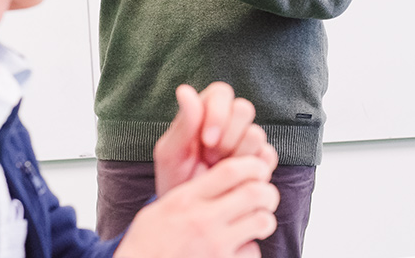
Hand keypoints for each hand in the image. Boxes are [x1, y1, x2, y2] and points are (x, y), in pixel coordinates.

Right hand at [116, 156, 278, 257]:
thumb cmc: (147, 244)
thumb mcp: (159, 209)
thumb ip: (190, 192)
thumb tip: (219, 177)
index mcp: (186, 199)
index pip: (230, 170)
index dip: (252, 164)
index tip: (256, 169)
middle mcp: (203, 220)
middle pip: (254, 192)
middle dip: (267, 191)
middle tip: (265, 196)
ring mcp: (215, 245)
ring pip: (261, 221)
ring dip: (263, 219)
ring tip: (256, 221)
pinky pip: (253, 252)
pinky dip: (251, 248)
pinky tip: (240, 248)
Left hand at [154, 82, 277, 195]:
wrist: (189, 215)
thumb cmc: (175, 180)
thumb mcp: (172, 153)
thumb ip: (183, 123)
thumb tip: (184, 89)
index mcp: (206, 113)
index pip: (222, 93)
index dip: (218, 113)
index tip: (206, 140)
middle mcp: (230, 124)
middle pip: (244, 109)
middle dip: (228, 135)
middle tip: (212, 157)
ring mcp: (247, 143)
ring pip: (256, 134)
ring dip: (237, 154)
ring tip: (220, 171)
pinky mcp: (260, 163)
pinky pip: (268, 156)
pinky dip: (253, 168)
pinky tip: (235, 180)